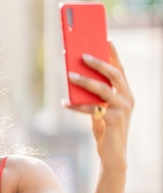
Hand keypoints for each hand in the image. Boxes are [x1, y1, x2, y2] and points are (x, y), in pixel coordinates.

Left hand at [63, 41, 134, 165]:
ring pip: (102, 90)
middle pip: (113, 74)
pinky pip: (93, 109)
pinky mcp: (115, 120)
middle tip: (82, 55)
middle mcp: (128, 98)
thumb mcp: (100, 109)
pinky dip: (77, 106)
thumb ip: (94, 95)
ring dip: (84, 81)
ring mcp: (123, 109)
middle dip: (97, 62)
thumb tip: (76, 77)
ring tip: (69, 75)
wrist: (112, 154)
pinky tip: (64, 103)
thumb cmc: (105, 129)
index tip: (105, 38)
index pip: (119, 69)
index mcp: (125, 92)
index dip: (113, 53)